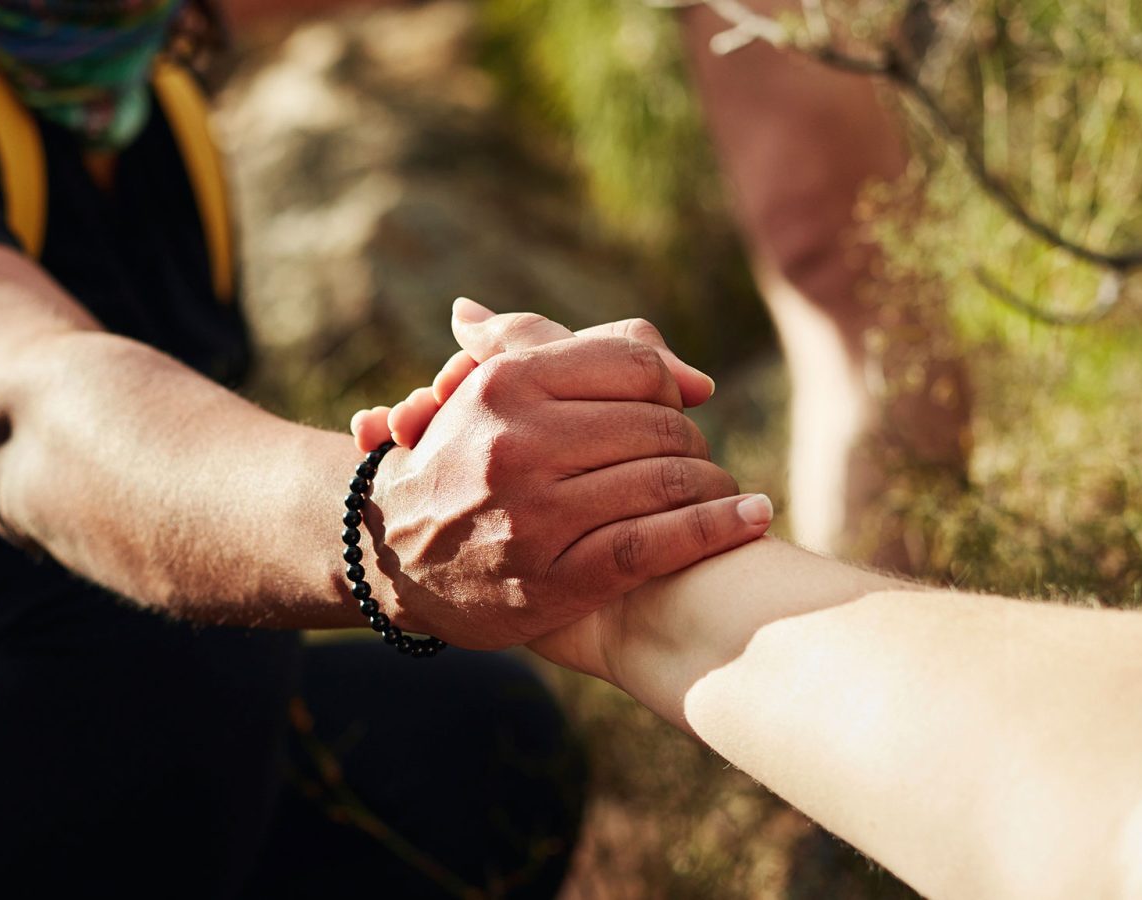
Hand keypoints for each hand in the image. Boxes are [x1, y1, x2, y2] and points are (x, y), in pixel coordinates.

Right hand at [359, 299, 772, 649]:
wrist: (390, 558)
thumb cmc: (457, 463)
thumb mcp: (490, 391)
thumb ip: (582, 358)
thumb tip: (686, 372)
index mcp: (503, 386)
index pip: (632, 366)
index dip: (670, 385)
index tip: (681, 405)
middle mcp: (516, 444)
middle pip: (658, 424)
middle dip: (690, 441)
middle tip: (699, 459)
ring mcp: (533, 514)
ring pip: (663, 481)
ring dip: (713, 485)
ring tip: (728, 493)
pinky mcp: (552, 578)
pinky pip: (654, 544)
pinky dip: (716, 529)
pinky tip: (751, 517)